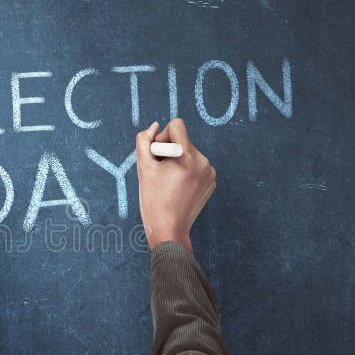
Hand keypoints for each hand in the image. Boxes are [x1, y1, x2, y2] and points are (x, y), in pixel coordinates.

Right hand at [135, 118, 216, 253]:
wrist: (169, 229)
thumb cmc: (152, 198)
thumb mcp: (143, 167)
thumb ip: (144, 141)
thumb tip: (155, 126)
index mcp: (187, 156)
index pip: (176, 125)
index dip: (162, 137)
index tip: (157, 155)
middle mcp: (203, 161)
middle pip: (182, 140)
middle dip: (169, 152)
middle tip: (160, 173)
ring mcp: (210, 172)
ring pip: (189, 153)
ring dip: (177, 162)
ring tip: (169, 182)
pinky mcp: (212, 182)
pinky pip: (197, 166)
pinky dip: (186, 172)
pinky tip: (178, 188)